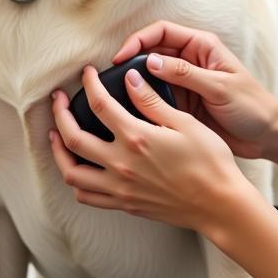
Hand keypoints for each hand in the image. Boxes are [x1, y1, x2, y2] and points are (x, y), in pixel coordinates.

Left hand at [49, 64, 251, 233]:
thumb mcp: (185, 122)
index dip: (89, 84)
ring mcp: (119, 188)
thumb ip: (152, 101)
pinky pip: (87, 197)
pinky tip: (78, 169)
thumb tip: (130, 79)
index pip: (99, 104)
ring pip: (71, 172)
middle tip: (57, 99)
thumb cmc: (209, 161)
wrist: (219, 205)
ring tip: (57, 136)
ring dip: (58, 152)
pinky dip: (76, 182)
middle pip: (73, 137)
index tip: (86, 73)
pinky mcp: (124, 205)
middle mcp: (120, 164)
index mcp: (136, 138)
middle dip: (59, 114)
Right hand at [111, 21, 277, 159]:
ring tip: (116, 94)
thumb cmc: (252, 106)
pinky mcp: (181, 104)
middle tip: (112, 77)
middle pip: (151, 51)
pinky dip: (142, 101)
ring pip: (149, 76)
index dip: (138, 41)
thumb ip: (185, 74)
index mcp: (201, 46)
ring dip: (134, 82)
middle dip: (131, 61)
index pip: (161, 31)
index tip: (121, 57)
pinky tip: (131, 110)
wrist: (267, 137)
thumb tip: (151, 62)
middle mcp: (190, 60)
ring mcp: (184, 83)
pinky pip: (155, 97)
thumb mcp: (220, 87)